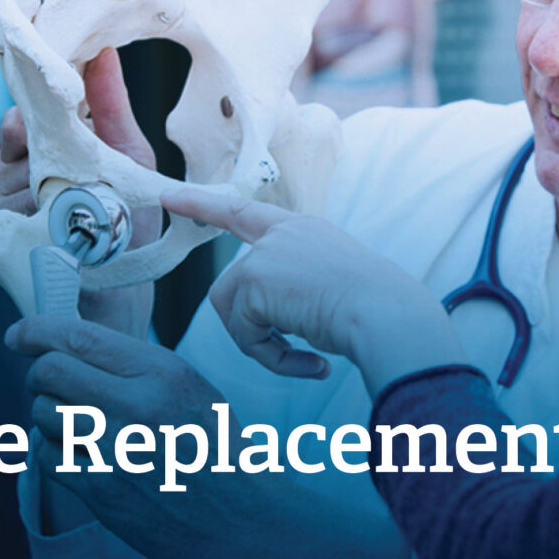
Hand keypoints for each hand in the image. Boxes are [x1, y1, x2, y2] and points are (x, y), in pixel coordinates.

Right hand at [0, 49, 159, 337]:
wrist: (121, 288)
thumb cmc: (128, 220)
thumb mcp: (128, 154)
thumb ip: (110, 105)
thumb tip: (103, 50)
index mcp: (47, 149)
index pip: (23, 116)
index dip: (31, 110)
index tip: (43, 109)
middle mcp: (18, 174)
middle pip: (13, 141)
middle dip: (41, 147)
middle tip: (66, 160)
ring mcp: (3, 204)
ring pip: (8, 177)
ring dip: (43, 186)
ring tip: (75, 206)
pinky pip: (4, 208)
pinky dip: (32, 212)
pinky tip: (54, 223)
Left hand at [4, 313, 413, 558]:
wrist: (244, 519)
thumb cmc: (216, 448)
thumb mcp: (189, 388)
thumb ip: (133, 366)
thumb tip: (67, 344)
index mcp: (162, 372)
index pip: (76, 337)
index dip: (34, 332)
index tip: (18, 336)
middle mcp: (138, 406)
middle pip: (49, 373)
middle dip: (41, 376)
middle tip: (52, 386)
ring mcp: (117, 451)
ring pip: (43, 414)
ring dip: (48, 416)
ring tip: (74, 425)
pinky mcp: (103, 491)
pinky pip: (48, 457)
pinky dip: (54, 452)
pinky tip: (78, 455)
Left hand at [165, 185, 464, 397]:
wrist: (388, 315)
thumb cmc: (378, 311)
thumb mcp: (336, 290)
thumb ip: (296, 293)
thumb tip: (268, 324)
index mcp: (306, 232)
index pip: (245, 213)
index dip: (205, 205)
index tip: (170, 196)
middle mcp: (283, 234)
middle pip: (232, 285)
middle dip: (244, 327)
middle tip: (284, 356)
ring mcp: (266, 254)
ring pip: (235, 314)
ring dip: (265, 346)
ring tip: (307, 359)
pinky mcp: (255, 279)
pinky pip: (245, 333)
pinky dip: (272, 357)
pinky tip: (311, 362)